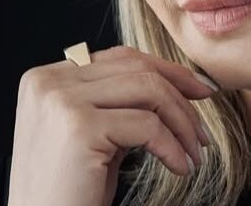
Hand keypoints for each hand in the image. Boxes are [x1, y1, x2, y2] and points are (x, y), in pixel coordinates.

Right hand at [6, 45, 217, 205]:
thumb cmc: (69, 192)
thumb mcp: (93, 134)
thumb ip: (118, 104)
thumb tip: (176, 84)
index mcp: (47, 78)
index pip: (120, 58)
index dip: (167, 71)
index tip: (199, 91)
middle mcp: (49, 82)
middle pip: (137, 69)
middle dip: (182, 96)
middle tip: (203, 129)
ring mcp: (62, 101)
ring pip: (149, 91)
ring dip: (183, 123)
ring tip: (195, 152)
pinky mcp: (79, 127)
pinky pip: (148, 127)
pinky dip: (173, 148)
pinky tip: (180, 167)